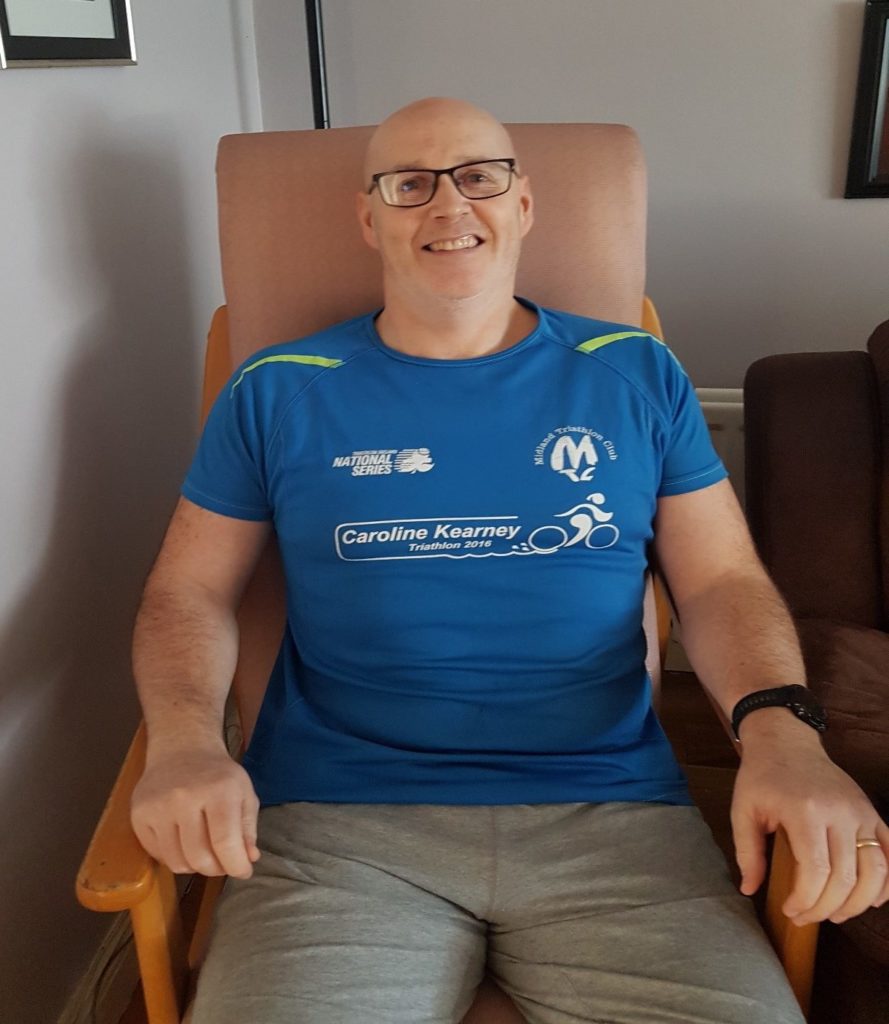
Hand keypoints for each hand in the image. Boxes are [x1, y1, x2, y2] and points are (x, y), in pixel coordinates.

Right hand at [131, 744, 260, 878]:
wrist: (182, 749)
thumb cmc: (218, 774)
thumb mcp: (244, 792)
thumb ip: (248, 827)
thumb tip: (249, 859)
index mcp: (218, 790)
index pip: (225, 842)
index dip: (237, 865)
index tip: (243, 871)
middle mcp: (184, 798)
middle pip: (199, 858)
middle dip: (217, 869)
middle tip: (224, 862)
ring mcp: (157, 807)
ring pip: (177, 862)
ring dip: (195, 866)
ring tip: (205, 852)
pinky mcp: (138, 815)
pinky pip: (158, 855)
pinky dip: (175, 857)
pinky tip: (184, 842)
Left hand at [731, 717, 888, 924]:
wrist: (786, 742)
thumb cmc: (762, 777)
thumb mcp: (742, 810)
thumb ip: (747, 852)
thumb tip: (749, 889)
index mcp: (804, 810)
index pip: (816, 870)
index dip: (806, 900)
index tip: (790, 910)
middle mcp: (838, 811)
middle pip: (846, 877)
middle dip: (826, 908)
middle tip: (806, 917)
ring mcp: (860, 811)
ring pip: (876, 871)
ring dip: (859, 903)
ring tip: (836, 914)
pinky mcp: (872, 812)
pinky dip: (888, 882)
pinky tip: (871, 898)